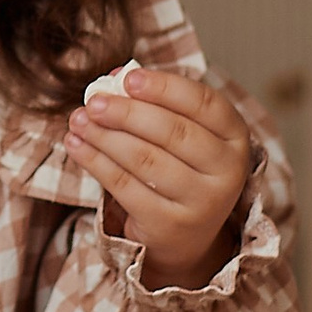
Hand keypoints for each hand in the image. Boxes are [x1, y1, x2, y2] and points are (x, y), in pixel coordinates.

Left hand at [67, 62, 251, 285]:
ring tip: (79, 120)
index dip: (165, 88)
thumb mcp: (182, 134)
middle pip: (173, 132)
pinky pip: (124, 186)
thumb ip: (155, 102)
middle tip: (94, 101)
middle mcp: (227, 171)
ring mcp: (202, 202)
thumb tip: (114, 77)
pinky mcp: (169, 225)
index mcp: (235, 137)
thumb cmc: (180, 167)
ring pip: (145, 160)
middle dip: (127, 113)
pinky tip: (76, 145)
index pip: (204, 103)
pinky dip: (95, 161)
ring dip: (105, 136)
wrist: (184, 235)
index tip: (129, 79)